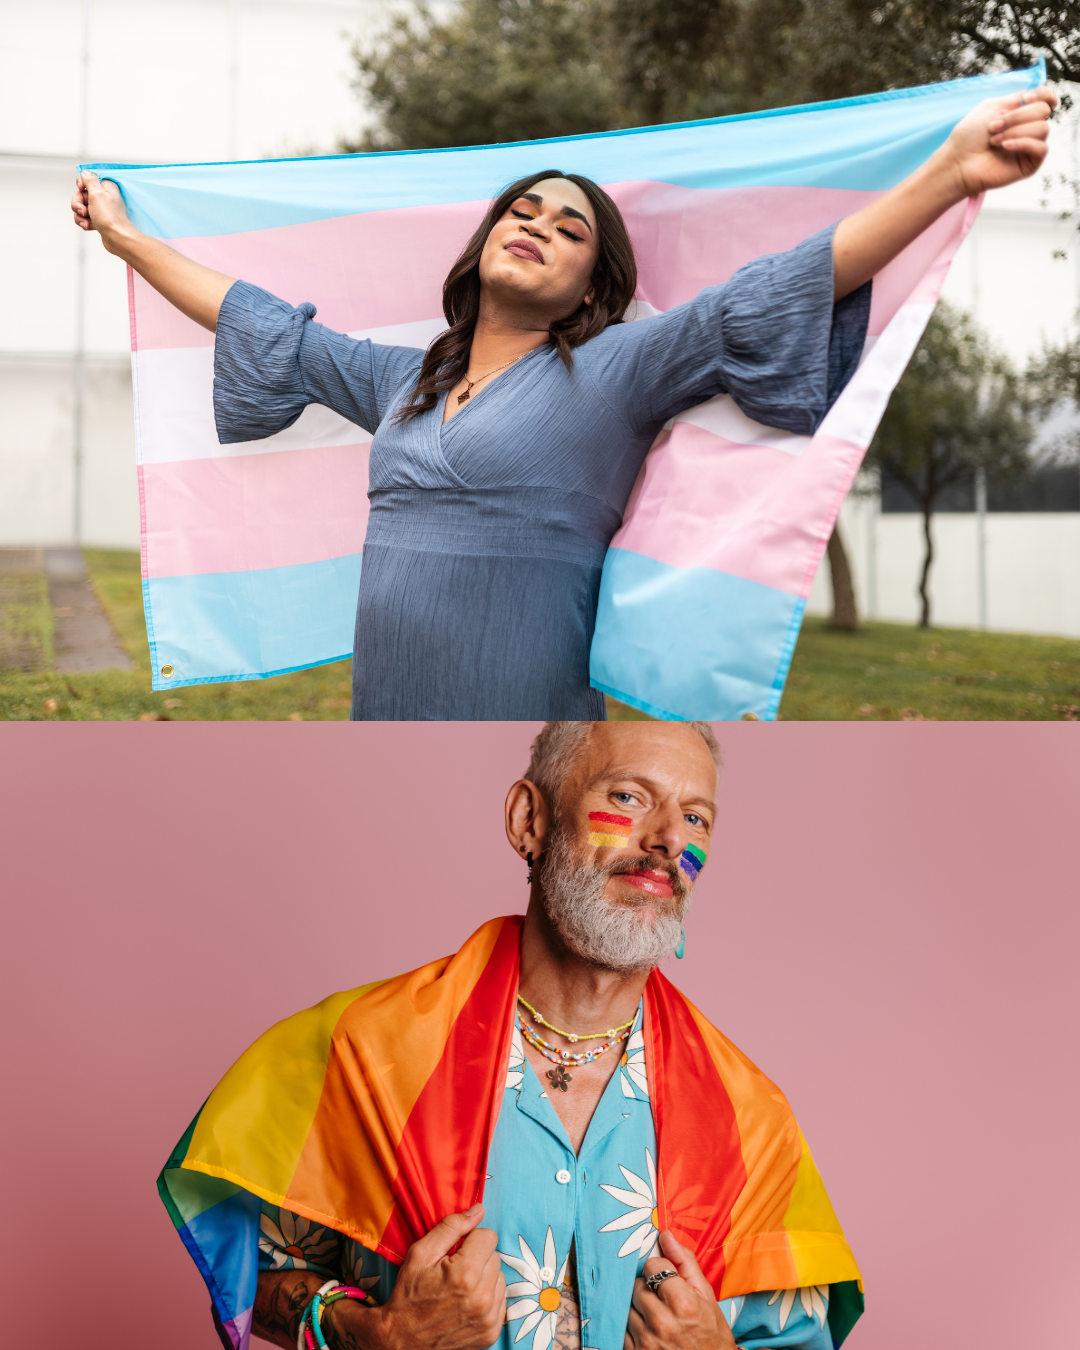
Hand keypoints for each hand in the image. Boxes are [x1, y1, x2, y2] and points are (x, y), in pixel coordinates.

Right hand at [70, 170, 134, 251]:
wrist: (118, 239)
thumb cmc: (110, 218)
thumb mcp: (97, 194)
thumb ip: (89, 180)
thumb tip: (85, 172)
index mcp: (106, 187)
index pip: (87, 179)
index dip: (81, 185)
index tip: (81, 189)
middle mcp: (103, 196)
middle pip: (80, 194)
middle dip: (78, 204)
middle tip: (84, 211)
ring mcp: (100, 209)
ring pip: (81, 207)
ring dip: (80, 215)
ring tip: (88, 221)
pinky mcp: (98, 219)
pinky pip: (84, 218)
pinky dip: (85, 222)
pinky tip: (91, 226)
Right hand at [331, 1204, 504, 1349]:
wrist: (402, 1340)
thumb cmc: (409, 1294)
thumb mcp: (421, 1253)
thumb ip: (452, 1226)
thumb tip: (478, 1209)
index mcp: (465, 1275)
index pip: (488, 1236)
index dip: (471, 1239)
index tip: (455, 1251)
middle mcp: (482, 1298)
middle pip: (495, 1256)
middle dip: (478, 1257)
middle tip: (454, 1270)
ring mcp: (488, 1319)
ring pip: (500, 1277)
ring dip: (484, 1277)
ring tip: (460, 1287)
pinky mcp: (491, 1332)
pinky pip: (501, 1300)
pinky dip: (487, 1297)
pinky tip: (467, 1301)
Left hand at [623, 1231, 736, 1349]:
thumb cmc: (711, 1334)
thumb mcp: (706, 1296)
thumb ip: (685, 1262)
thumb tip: (666, 1235)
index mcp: (682, 1303)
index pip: (651, 1266)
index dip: (659, 1269)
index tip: (668, 1280)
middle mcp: (662, 1322)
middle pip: (637, 1285)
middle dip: (648, 1288)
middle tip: (663, 1300)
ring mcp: (647, 1341)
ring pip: (628, 1305)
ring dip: (639, 1307)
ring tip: (657, 1316)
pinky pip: (622, 1328)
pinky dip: (632, 1326)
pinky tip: (649, 1330)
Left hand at [941, 86, 1057, 195]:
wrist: (958, 162)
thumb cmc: (969, 137)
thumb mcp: (991, 107)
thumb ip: (1015, 97)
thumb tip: (1036, 92)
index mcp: (1020, 113)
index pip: (1046, 98)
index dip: (1042, 94)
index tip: (1026, 98)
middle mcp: (1028, 128)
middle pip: (1043, 111)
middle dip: (1017, 116)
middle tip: (993, 127)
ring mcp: (1030, 146)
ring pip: (1042, 128)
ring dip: (1015, 131)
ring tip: (994, 140)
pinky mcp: (1030, 164)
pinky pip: (1041, 148)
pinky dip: (1022, 144)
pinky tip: (1005, 147)